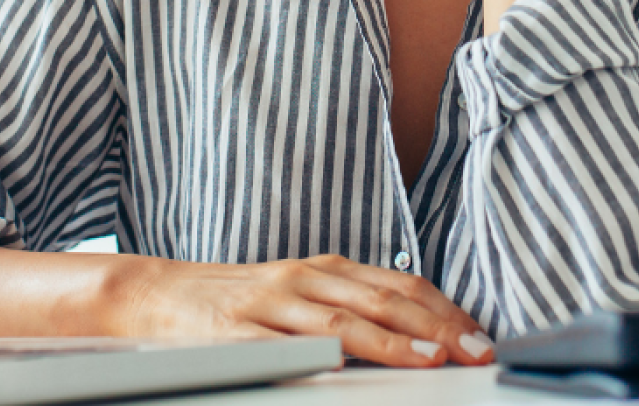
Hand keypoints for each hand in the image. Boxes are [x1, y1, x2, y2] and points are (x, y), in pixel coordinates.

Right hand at [111, 253, 493, 367]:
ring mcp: (270, 304)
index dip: (443, 310)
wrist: (158, 294)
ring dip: (391, 341)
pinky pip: (280, 347)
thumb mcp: (301, 293)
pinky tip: (340, 369)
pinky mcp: (236, 333)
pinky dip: (313, 356)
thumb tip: (417, 333)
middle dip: (436, 327)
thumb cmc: (240, 300)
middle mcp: (304, 278)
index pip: (398, 285)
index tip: (480, 338)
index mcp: (325, 269)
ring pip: (341, 321)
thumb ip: (350, 307)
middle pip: (381, 299)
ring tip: (430, 358)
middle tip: (475, 353)